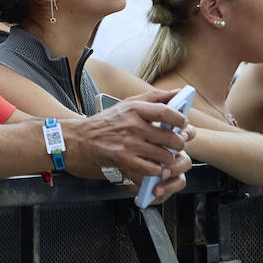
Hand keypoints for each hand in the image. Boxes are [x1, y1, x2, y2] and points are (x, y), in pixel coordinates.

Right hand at [67, 89, 190, 196]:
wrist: (79, 140)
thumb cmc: (105, 122)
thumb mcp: (127, 104)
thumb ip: (154, 97)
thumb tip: (179, 92)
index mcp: (134, 109)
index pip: (166, 112)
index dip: (180, 120)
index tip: (183, 124)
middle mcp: (132, 125)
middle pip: (170, 137)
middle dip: (178, 143)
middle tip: (177, 144)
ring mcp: (128, 144)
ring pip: (164, 155)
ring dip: (169, 158)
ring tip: (166, 156)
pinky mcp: (123, 160)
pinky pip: (151, 169)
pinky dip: (158, 170)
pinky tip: (156, 168)